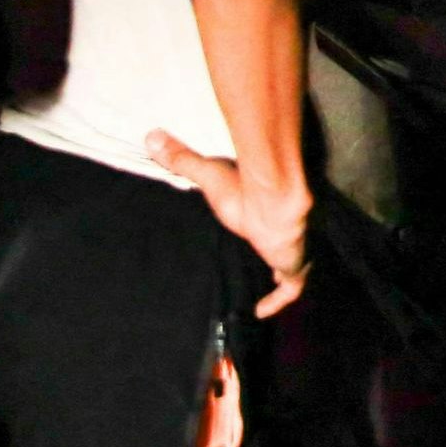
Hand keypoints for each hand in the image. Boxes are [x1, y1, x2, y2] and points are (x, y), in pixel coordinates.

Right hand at [147, 133, 309, 316]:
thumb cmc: (244, 186)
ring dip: (281, 275)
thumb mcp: (209, 174)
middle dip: (278, 252)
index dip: (266, 227)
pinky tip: (261, 311)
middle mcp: (286, 228)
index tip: (255, 230)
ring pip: (292, 265)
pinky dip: (278, 300)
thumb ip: (182, 158)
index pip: (272, 219)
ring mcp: (293, 247)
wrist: (274, 199)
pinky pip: (290, 288)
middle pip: (286, 242)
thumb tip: (151, 135)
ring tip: (265, 291)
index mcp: (269, 208)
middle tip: (264, 261)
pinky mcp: (293, 266)